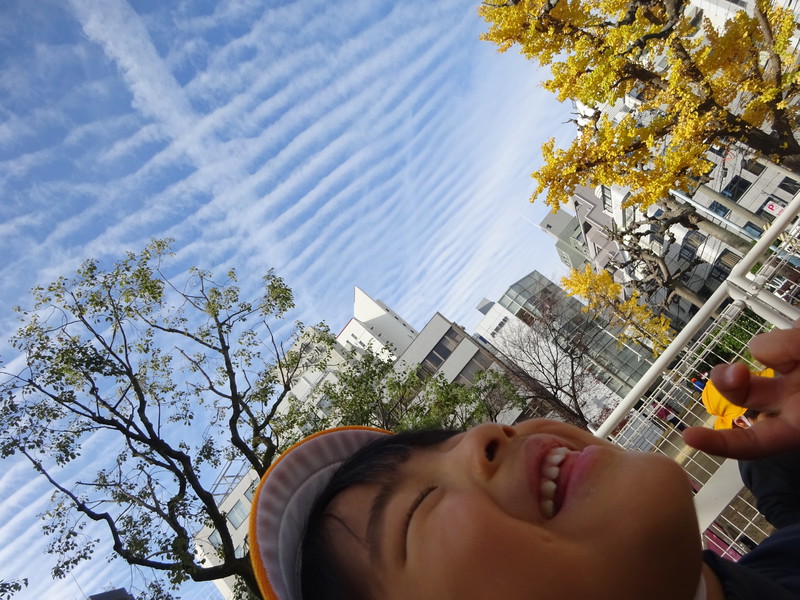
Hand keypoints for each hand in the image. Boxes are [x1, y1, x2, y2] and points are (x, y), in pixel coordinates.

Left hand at [683, 319, 799, 458]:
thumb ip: (793, 352)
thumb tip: (759, 349)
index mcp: (799, 423)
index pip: (755, 442)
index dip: (722, 444)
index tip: (689, 435)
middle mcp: (792, 399)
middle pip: (741, 394)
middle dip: (725, 380)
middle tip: (735, 371)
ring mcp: (791, 373)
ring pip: (760, 351)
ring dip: (783, 344)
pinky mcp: (791, 346)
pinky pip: (781, 331)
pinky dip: (794, 331)